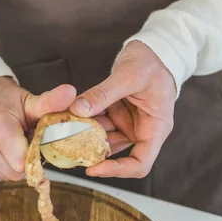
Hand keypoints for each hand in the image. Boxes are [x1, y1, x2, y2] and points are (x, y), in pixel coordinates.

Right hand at [0, 76, 76, 179]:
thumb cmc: (3, 100)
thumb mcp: (28, 101)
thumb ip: (50, 103)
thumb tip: (72, 93)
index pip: (23, 162)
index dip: (32, 155)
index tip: (31, 142)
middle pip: (12, 172)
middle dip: (21, 161)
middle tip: (18, 141)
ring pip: (1, 175)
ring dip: (8, 163)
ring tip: (5, 142)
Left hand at [69, 40, 176, 177]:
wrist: (154, 50)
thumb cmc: (152, 62)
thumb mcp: (128, 75)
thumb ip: (103, 94)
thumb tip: (78, 110)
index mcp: (156, 128)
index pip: (140, 163)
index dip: (117, 170)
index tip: (94, 168)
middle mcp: (142, 130)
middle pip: (118, 155)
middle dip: (93, 153)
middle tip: (69, 148)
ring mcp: (128, 124)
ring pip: (103, 140)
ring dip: (85, 136)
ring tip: (65, 129)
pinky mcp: (117, 115)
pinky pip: (98, 125)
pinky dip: (84, 122)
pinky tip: (69, 116)